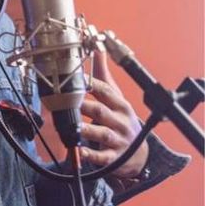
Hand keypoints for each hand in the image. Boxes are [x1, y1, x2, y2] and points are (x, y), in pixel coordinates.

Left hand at [81, 57, 147, 177]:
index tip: (75, 78)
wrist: (139, 154)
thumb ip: (103, 75)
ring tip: (74, 127)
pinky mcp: (114, 158)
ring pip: (101, 133)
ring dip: (87, 130)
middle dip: (85, 106)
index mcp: (120, 105)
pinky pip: (101, 157)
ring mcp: (118, 140)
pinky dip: (90, 155)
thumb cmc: (121, 120)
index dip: (91, 84)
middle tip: (67, 102)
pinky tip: (79, 152)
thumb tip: (97, 48)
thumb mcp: (116, 98)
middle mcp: (120, 121)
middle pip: (101, 111)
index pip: (105, 91)